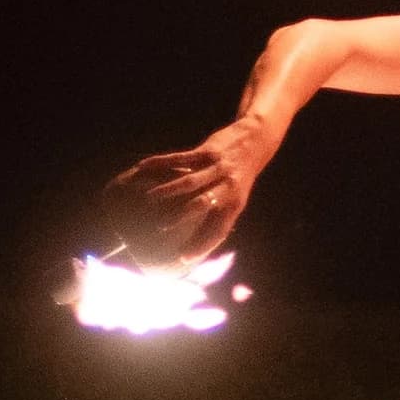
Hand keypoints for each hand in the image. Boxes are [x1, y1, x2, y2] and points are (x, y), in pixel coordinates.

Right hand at [103, 117, 273, 261]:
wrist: (257, 141)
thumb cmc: (240, 176)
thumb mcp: (237, 197)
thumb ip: (219, 215)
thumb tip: (198, 241)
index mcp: (234, 204)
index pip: (219, 229)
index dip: (202, 245)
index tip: (183, 259)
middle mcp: (227, 187)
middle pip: (202, 204)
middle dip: (181, 216)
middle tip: (160, 227)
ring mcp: (217, 168)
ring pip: (190, 181)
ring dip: (169, 189)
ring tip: (150, 198)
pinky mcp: (209, 151)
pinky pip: (181, 157)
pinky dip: (161, 162)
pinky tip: (142, 166)